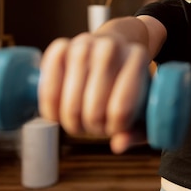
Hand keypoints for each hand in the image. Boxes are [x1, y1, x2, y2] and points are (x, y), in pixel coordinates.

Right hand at [38, 32, 150, 153]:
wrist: (112, 48)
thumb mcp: (143, 105)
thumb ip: (137, 130)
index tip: (116, 128)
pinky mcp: (59, 47)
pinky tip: (58, 116)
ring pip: (70, 103)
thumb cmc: (129, 83)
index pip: (121, 108)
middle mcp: (110, 46)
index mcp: (137, 56)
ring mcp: (82, 44)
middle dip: (94, 127)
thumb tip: (118, 145)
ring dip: (73, 123)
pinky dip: (50, 109)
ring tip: (81, 122)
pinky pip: (48, 89)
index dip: (115, 128)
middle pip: (95, 109)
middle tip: (98, 127)